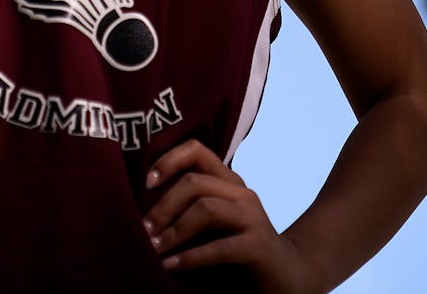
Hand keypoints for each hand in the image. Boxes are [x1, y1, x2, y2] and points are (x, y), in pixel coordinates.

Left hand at [141, 140, 318, 293]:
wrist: (286, 276)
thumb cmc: (236, 248)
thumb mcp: (210, 223)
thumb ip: (188, 208)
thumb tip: (140, 205)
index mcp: (228, 181)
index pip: (196, 150)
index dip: (168, 160)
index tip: (145, 184)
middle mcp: (241, 193)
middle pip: (194, 181)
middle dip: (163, 206)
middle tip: (143, 230)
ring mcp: (252, 218)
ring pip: (205, 208)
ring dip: (174, 231)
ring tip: (154, 249)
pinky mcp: (258, 246)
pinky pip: (219, 247)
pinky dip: (190, 257)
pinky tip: (171, 266)